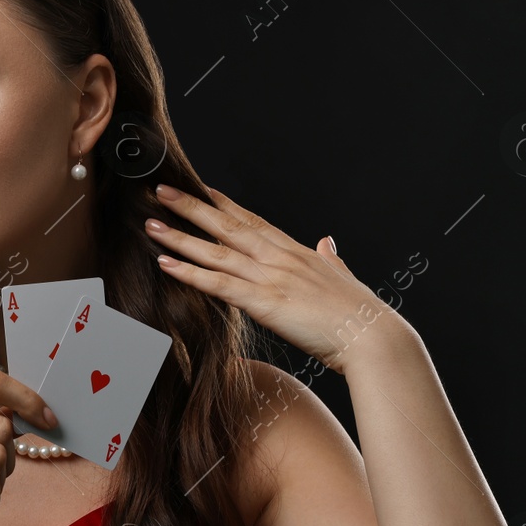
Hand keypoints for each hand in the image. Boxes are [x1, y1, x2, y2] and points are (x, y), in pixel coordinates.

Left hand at [145, 183, 413, 374]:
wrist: (373, 337)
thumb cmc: (360, 315)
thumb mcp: (343, 278)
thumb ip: (331, 260)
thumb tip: (327, 243)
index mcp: (296, 252)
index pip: (252, 221)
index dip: (224, 204)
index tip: (200, 188)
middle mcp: (279, 258)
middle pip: (227, 226)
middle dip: (192, 207)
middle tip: (162, 190)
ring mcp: (270, 277)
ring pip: (215, 251)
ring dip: (180, 236)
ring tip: (152, 222)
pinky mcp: (264, 302)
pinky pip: (218, 284)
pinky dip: (189, 272)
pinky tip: (166, 263)